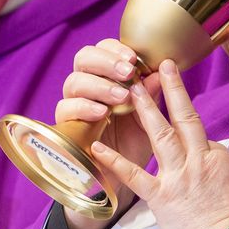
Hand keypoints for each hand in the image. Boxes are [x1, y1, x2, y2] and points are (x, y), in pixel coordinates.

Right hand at [55, 38, 162, 228]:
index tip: (134, 58)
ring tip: (120, 96)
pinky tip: (101, 112)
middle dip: (106, 61)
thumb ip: (153, 94)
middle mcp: (89, 85)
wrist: (121, 180)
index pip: (104, 49)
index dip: (116, 49)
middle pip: (84, 58)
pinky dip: (83, 107)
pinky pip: (65, 108)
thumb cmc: (137, 141)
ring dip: (99, 85)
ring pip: (74, 81)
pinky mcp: (66, 124)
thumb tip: (163, 69)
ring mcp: (75, 103)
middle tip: (127, 72)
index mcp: (109, 76)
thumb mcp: (151, 118)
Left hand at [91, 59, 228, 228]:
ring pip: (160, 136)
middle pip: (183, 118)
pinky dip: (114, 160)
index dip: (189, 120)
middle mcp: (196, 162)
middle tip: (161, 66)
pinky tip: (97, 146)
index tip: (179, 101)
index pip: (199, 132)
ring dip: (146, 110)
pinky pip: (134, 175)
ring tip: (133, 88)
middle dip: (172, 89)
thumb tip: (210, 153)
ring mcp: (177, 177)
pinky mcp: (160, 197)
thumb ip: (220, 164)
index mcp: (216, 159)